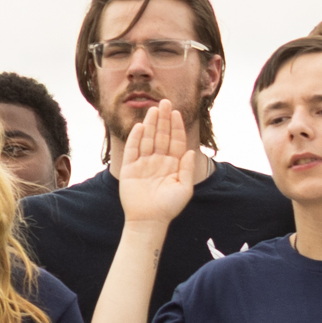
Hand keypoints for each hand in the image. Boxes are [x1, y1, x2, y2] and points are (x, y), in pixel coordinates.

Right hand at [116, 101, 200, 227]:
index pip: (176, 141)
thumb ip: (187, 169)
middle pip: (162, 136)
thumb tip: (191, 151)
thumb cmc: (169, 207)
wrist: (149, 220)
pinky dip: (136, 138)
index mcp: (173, 165)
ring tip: (153, 109)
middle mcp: (159, 161)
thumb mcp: (184, 189)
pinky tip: (141, 126)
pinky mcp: (130, 168)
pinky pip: (133, 149)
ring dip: (151, 124)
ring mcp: (144, 163)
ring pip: (148, 139)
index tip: (176, 113)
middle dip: (163, 119)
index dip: (176, 127)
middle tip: (164, 102)